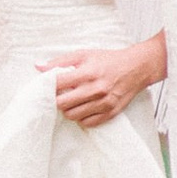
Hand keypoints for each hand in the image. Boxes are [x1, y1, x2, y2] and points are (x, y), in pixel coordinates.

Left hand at [38, 34, 166, 127]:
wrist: (138, 67)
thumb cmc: (109, 60)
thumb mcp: (84, 54)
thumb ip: (60, 61)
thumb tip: (38, 67)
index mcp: (88, 73)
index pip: (58, 84)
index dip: (48, 86)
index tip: (47, 86)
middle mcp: (96, 89)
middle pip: (62, 104)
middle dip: (56, 100)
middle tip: (59, 95)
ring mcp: (104, 102)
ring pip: (72, 115)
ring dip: (68, 109)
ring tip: (71, 101)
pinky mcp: (111, 112)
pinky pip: (87, 123)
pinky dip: (81, 117)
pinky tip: (82, 108)